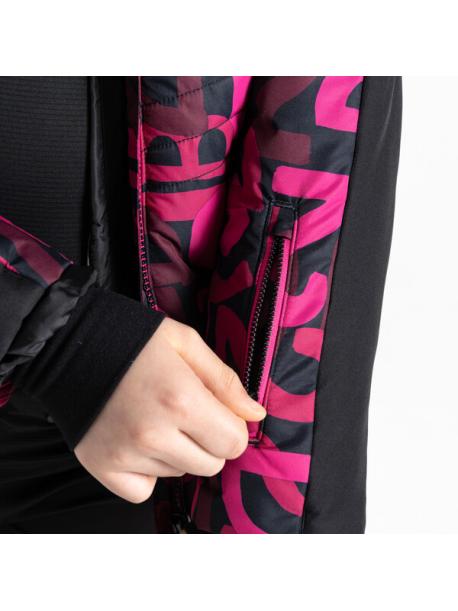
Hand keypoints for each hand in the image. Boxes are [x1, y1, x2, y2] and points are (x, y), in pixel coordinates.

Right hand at [74, 317, 265, 502]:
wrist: (69, 345)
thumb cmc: (132, 338)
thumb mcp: (185, 343)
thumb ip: (224, 381)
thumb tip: (255, 415)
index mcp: (182, 399)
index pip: (234, 442)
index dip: (230, 425)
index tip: (214, 410)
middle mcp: (155, 433)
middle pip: (211, 464)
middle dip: (207, 441)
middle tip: (183, 413)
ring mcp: (127, 454)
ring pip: (179, 474)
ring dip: (176, 452)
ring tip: (153, 418)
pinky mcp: (104, 468)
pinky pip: (144, 490)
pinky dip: (146, 472)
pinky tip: (136, 441)